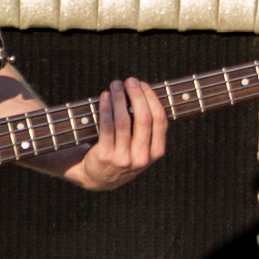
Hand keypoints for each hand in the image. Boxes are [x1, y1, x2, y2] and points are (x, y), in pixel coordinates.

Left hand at [55, 78, 169, 193]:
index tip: (143, 85)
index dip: (152, 99)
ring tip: (115, 85)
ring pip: (124, 121)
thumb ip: (146, 126)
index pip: (160, 120)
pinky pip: (107, 127)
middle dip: (137, 95)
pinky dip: (106, 108)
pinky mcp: (105, 157)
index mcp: (156, 153)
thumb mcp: (141, 146)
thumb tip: (142, 90)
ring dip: (120, 98)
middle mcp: (142, 158)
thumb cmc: (122, 152)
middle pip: (144, 119)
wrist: (98, 178)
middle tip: (130, 81)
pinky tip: (105, 97)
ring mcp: (123, 159)